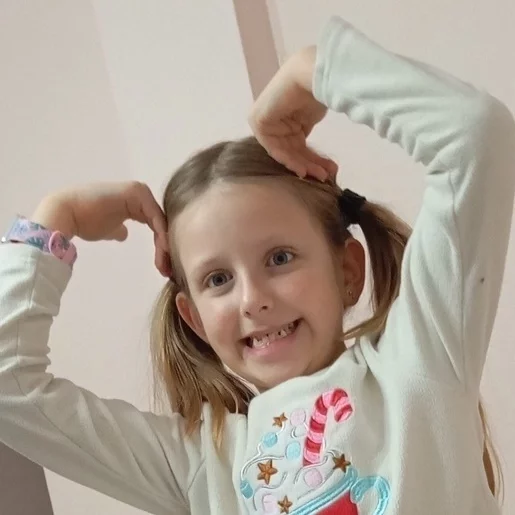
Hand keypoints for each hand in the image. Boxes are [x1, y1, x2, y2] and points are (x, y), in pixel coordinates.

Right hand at [32, 182, 170, 276]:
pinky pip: (155, 216)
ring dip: (165, 243)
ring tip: (165, 263)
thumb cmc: (84, 221)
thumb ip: (119, 229)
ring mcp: (139, 191)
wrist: (65, 214)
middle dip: (166, 247)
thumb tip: (124, 233)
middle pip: (161, 223)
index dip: (161, 246)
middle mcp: (140, 194)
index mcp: (135, 202)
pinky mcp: (136, 192)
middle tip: (167, 269)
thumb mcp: (109, 229)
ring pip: (160, 221)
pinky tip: (162, 249)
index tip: (164, 268)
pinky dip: (161, 233)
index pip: (156, 225)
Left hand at [248, 46, 337, 180]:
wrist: (310, 75)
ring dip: (303, 165)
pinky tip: (303, 169)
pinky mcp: (258, 122)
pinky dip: (288, 160)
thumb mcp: (311, 119)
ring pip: (285, 152)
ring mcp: (265, 122)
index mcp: (285, 117)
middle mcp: (274, 121)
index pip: (297, 145)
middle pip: (292, 150)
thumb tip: (314, 152)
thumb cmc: (317, 89)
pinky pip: (274, 148)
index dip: (312, 160)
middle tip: (325, 176)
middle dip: (310, 164)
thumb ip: (306, 135)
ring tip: (319, 175)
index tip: (327, 171)